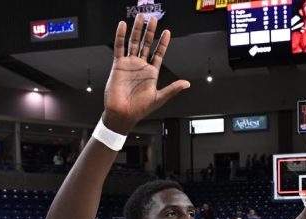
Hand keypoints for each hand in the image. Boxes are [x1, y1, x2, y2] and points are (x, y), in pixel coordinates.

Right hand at [102, 14, 189, 133]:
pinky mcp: (118, 65)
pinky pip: (119, 47)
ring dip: (137, 30)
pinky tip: (122, 26)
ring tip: (141, 18)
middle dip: (150, 31)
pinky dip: (120, 36)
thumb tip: (187, 84)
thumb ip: (172, 89)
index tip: (167, 32)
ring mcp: (129, 64)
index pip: (159, 54)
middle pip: (146, 44)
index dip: (163, 43)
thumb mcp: (160, 98)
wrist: (123, 114)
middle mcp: (140, 66)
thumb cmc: (140, 109)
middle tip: (153, 19)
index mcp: (151, 73)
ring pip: (134, 43)